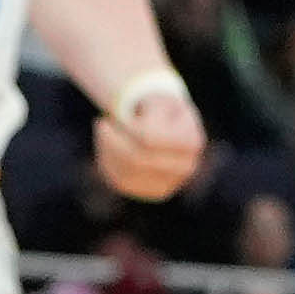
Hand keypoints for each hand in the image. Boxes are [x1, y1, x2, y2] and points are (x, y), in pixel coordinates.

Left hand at [91, 74, 208, 204]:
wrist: (165, 128)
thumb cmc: (158, 110)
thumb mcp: (156, 101)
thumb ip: (150, 113)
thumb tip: (144, 137)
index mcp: (192, 141)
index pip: (148, 138)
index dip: (127, 127)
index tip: (117, 114)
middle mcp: (187, 167)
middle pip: (136, 158)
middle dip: (111, 139)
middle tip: (102, 123)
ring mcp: (172, 183)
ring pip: (126, 173)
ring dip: (107, 151)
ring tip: (104, 134)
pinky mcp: (153, 193)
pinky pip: (120, 181)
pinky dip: (107, 163)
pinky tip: (108, 149)